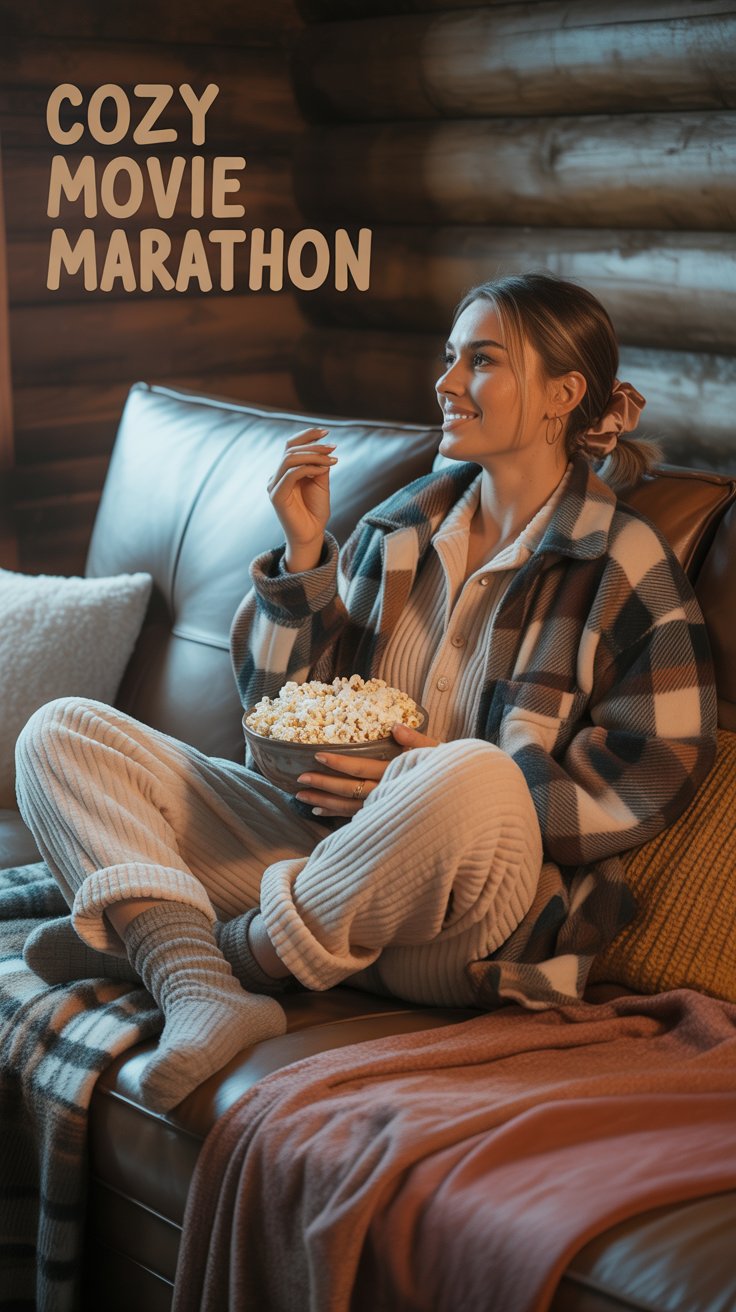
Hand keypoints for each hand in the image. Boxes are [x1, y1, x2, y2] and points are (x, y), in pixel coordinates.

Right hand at [267, 428, 336, 570]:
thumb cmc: (315, 510)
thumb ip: (319, 465)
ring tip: (331, 459)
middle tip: (333, 447)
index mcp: (285, 472)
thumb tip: (323, 447)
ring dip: (312, 455)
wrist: (312, 534)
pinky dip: (308, 468)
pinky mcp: (276, 496)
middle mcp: (277, 476)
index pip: (291, 445)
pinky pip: (290, 474)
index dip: (307, 435)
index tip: (326, 431)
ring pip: (289, 459)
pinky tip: (324, 470)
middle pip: (290, 450)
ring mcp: (274, 486)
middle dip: (313, 446)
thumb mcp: (321, 482)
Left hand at [295, 722, 440, 817]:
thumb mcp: (437, 751)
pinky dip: (336, 815)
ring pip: (349, 807)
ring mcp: (385, 809)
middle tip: (299, 779)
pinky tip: (319, 811)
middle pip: (349, 791)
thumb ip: (415, 740)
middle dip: (323, 784)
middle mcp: (387, 795)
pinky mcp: (384, 818)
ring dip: (324, 801)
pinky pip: (356, 818)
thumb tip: (395, 726)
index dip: (340, 763)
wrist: (466, 801)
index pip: (362, 768)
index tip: (318, 756)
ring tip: (302, 796)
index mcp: (396, 773)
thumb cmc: (452, 772)